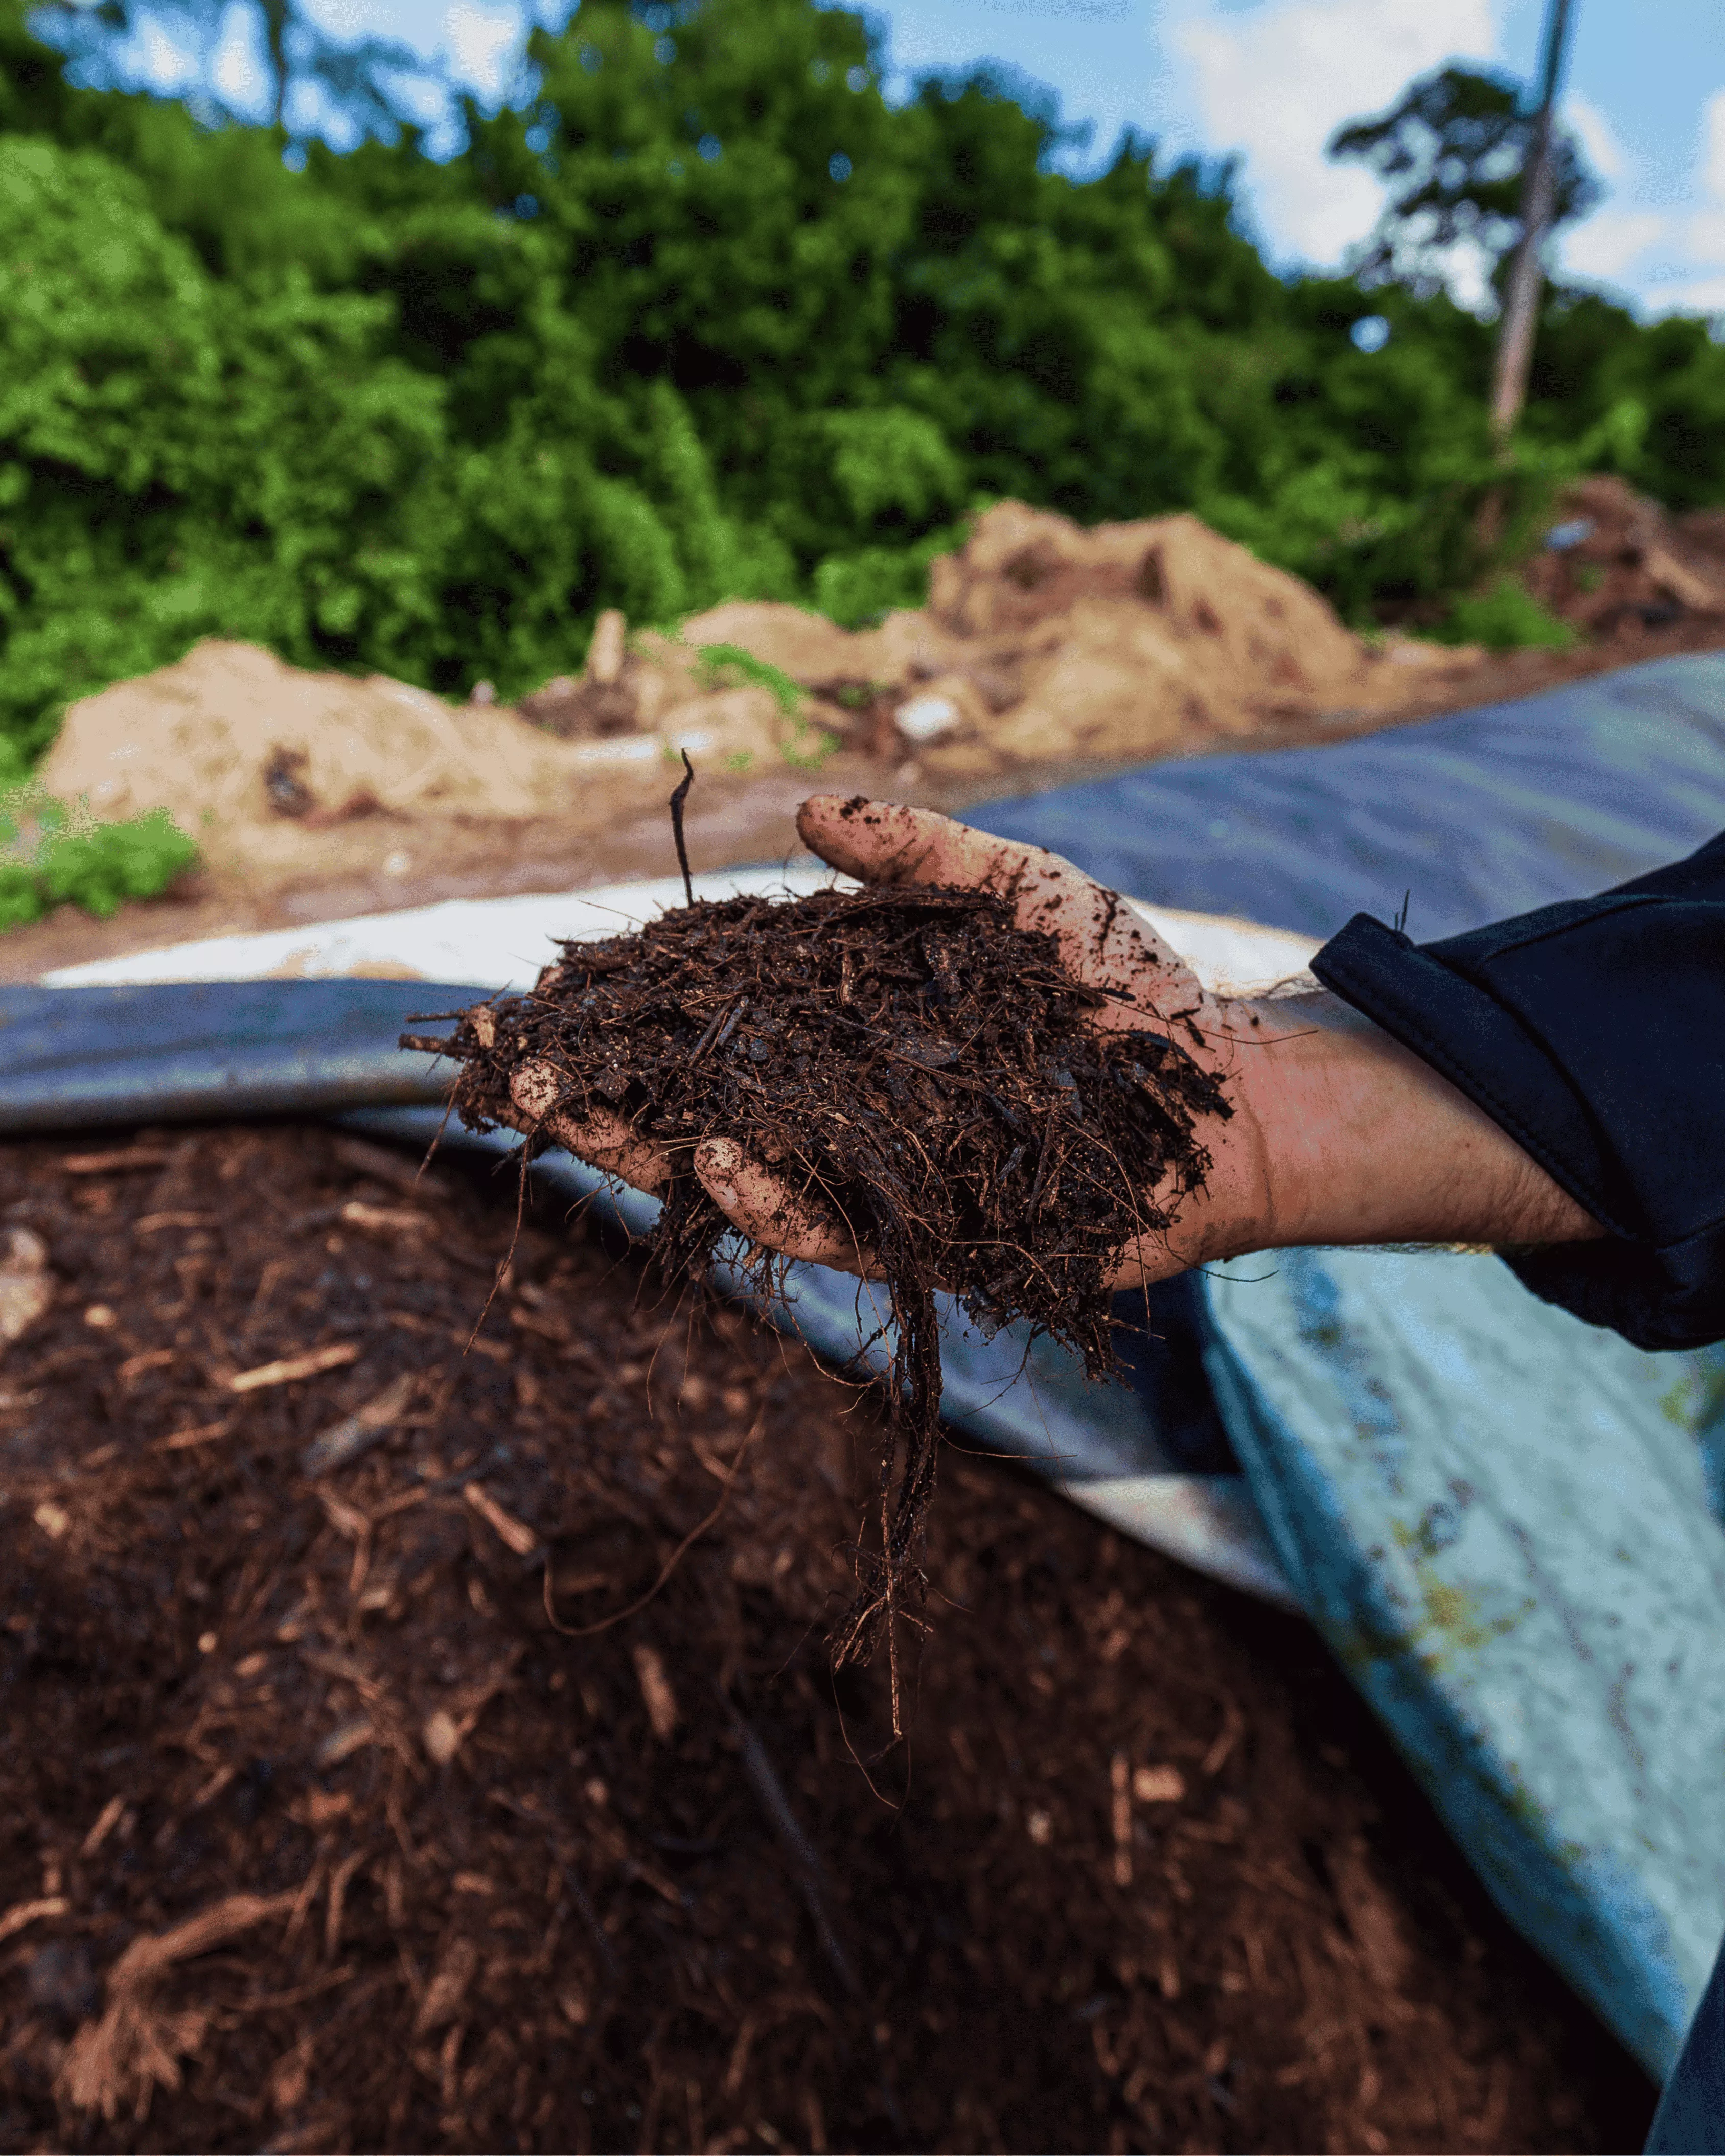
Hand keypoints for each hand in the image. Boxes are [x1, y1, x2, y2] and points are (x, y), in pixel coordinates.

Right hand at [510, 796, 1601, 1279]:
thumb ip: (918, 855)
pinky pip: (827, 1232)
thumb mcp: (1021, 894)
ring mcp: (878, 1179)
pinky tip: (714, 1153)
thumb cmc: (1134, 993)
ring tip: (572, 1108)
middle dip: (593, 1092)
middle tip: (509, 1071)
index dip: (618, 1013)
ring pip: (734, 1176)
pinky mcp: (929, 1242)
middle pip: (688, 1104)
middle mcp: (842, 1108)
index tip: (533, 995)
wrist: (1235, 1098)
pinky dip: (766, 1197)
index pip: (702, 1022)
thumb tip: (802, 810)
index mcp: (844, 1030)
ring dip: (644, 1148)